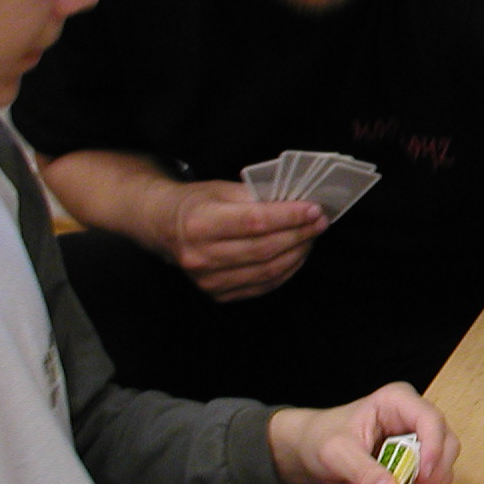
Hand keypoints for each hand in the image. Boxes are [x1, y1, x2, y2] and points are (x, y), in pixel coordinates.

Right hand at [150, 181, 325, 300]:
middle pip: (264, 249)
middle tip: (320, 221)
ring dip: (298, 253)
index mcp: (199, 224)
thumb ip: (257, 196)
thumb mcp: (221, 188)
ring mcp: (208, 280)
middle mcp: (201, 256)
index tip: (314, 209)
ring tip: (311, 236)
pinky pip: (263, 286)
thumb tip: (297, 202)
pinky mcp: (218, 294)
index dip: (289, 217)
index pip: (254, 222)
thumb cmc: (195, 204)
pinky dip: (286, 270)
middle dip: (300, 234)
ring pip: (267, 271)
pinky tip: (297, 254)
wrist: (163, 227)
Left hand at [267, 382, 458, 483]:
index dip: (433, 448)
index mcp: (398, 401)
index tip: (420, 477)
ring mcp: (420, 441)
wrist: (313, 449)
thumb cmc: (322, 438)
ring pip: (442, 469)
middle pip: (446, 445)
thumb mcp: (336, 453)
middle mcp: (415, 418)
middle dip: (430, 476)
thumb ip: (363, 471)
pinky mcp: (417, 463)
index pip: (431, 420)